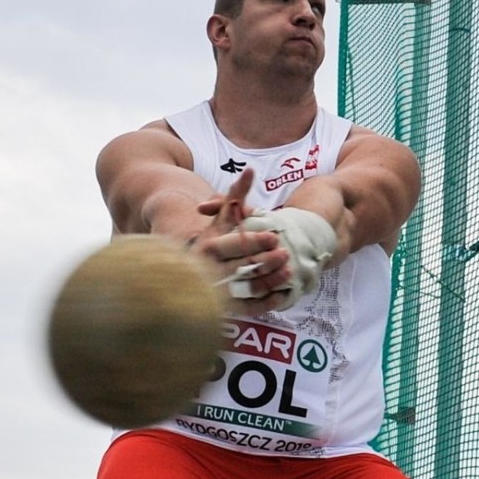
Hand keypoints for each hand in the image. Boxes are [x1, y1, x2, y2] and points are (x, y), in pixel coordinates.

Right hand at [190, 169, 292, 312]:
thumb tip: (251, 169)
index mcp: (208, 247)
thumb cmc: (212, 240)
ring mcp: (219, 292)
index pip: (233, 245)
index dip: (254, 241)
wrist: (190, 273)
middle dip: (264, 261)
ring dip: (269, 281)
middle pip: (241, 266)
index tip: (274, 237)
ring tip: (288, 272)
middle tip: (286, 254)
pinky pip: (249, 308)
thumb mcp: (222, 219)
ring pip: (246, 288)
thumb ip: (236, 196)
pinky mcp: (228, 309)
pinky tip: (283, 295)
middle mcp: (211, 271)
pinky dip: (266, 303)